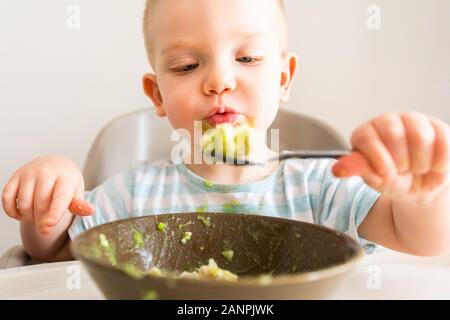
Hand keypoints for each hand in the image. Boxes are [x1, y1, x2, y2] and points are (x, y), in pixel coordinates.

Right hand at [2, 156, 93, 234]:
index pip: (60, 197)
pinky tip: (21, 214)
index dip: (54, 213)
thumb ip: (79, 204)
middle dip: (41, 221)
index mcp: (66, 176)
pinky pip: (7, 198)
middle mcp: (47, 171)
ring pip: (23, 203)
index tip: (49, 226)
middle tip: (45, 228)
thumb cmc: (67, 182)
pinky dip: (12, 211)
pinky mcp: (15, 176)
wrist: (54, 164)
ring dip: (28, 217)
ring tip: (36, 219)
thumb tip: (90, 211)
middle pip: (40, 203)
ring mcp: (29, 172)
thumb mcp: (77, 191)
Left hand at [332, 112, 449, 201]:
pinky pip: (443, 141)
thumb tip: (337, 169)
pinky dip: (438, 162)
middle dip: (400, 161)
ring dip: (420, 162)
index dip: (378, 159)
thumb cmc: (391, 179)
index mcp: (365, 133)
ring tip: (415, 169)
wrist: (418, 186)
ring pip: (420, 135)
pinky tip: (431, 166)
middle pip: (393, 133)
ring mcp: (412, 120)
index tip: (386, 175)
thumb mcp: (373, 178)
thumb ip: (358, 169)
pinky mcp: (437, 126)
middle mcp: (387, 121)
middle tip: (401, 171)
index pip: (367, 137)